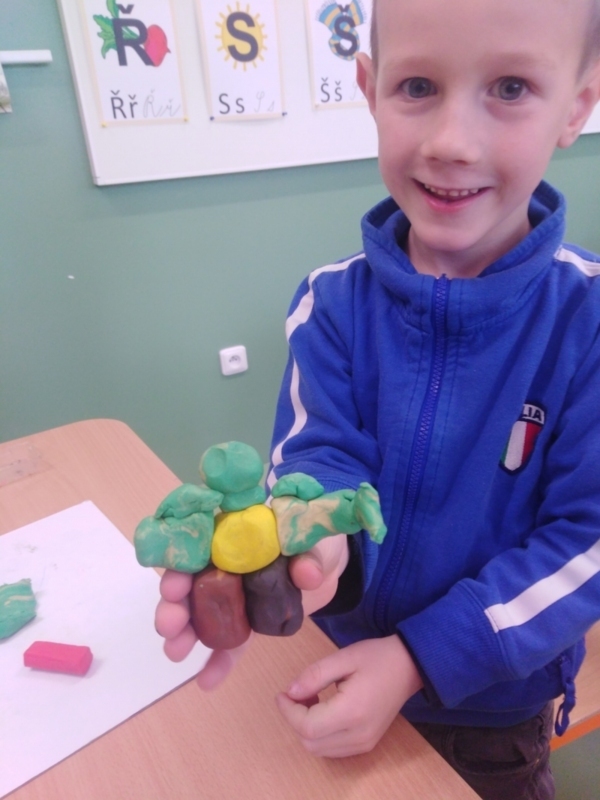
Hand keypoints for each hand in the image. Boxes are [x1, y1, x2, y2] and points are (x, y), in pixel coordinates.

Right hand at [154, 534, 347, 689]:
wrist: (330, 566)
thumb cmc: (314, 540)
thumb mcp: (313, 540)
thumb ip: (309, 554)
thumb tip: (307, 573)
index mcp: (232, 538)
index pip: (197, 548)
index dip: (180, 566)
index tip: (174, 586)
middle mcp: (224, 567)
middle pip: (190, 585)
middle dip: (173, 605)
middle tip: (169, 624)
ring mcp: (233, 599)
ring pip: (200, 616)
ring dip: (184, 634)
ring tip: (175, 652)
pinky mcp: (247, 625)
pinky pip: (229, 645)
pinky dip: (217, 662)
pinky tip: (206, 682)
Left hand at [276, 635, 422, 757]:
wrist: (409, 666)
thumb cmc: (376, 657)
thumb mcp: (343, 657)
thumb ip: (314, 675)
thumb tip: (289, 692)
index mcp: (353, 711)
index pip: (308, 727)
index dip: (288, 712)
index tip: (282, 693)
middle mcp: (359, 734)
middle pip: (310, 743)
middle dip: (295, 719)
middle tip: (297, 692)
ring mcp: (364, 743)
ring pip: (319, 750)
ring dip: (306, 728)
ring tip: (311, 699)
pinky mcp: (366, 744)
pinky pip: (332, 749)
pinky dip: (319, 734)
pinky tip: (323, 711)